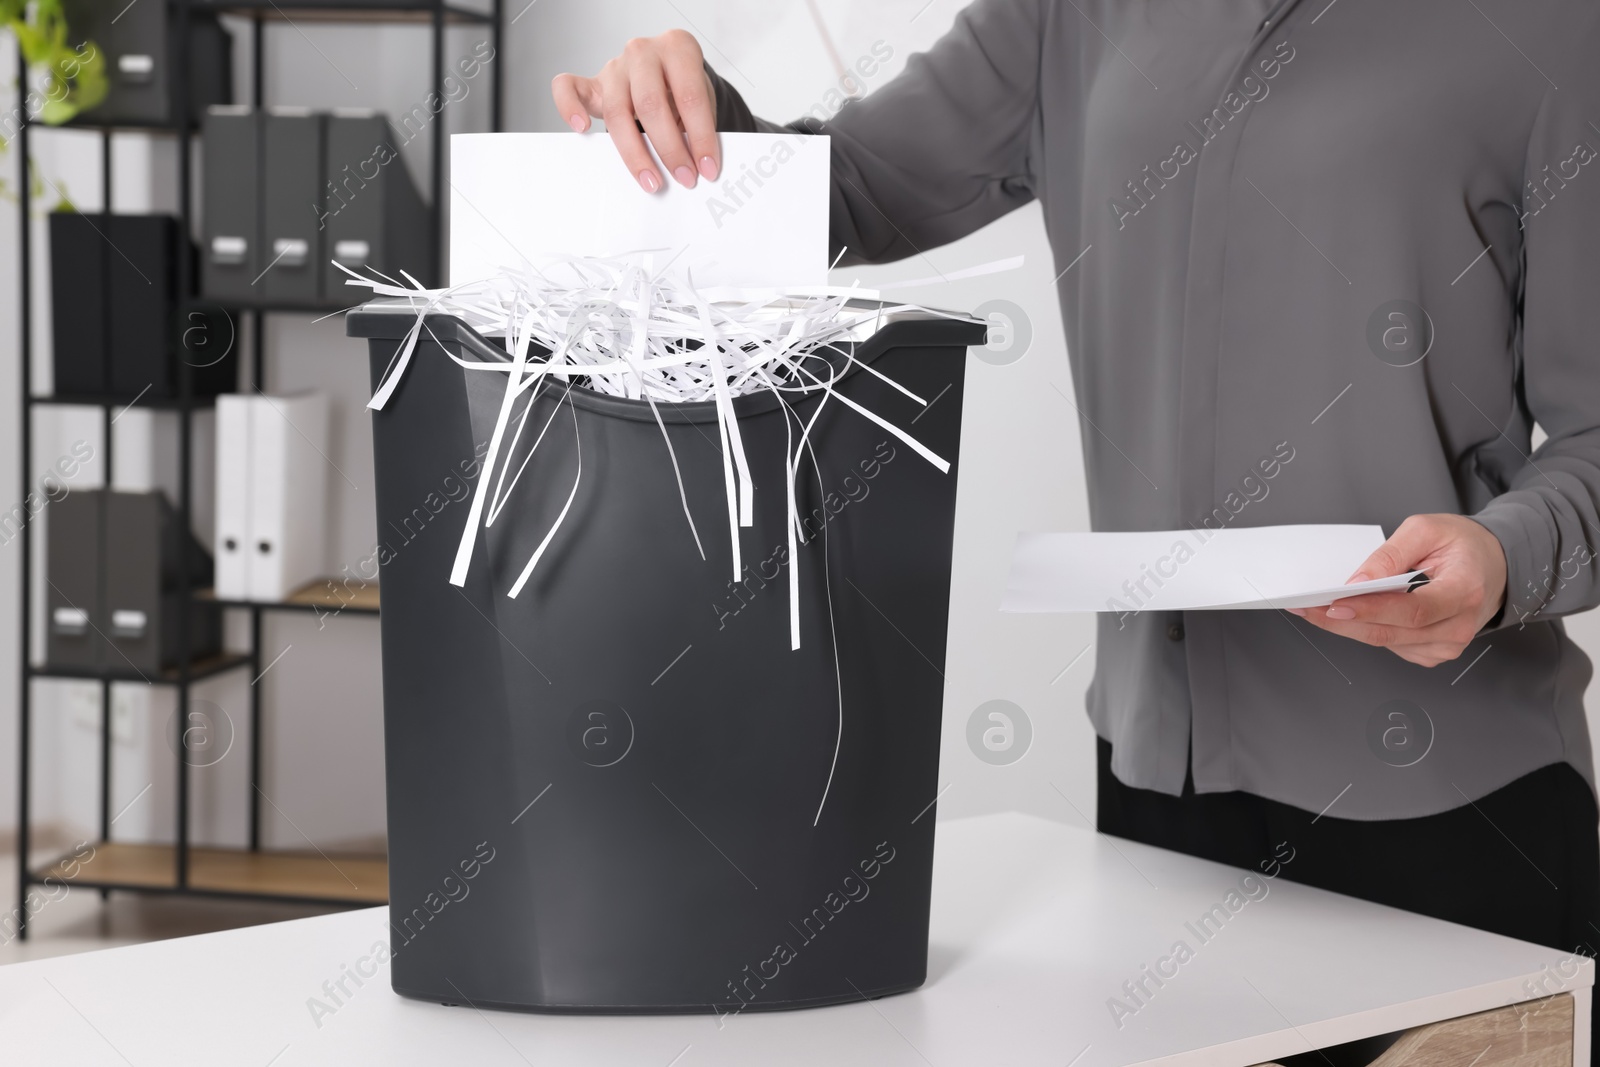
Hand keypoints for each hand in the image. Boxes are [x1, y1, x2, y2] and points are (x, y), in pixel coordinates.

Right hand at [551, 30, 719, 193]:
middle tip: (684, 178)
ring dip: (635, 154)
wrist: (668, 71)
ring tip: (651, 180)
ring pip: (617, 112)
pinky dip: (569, 107)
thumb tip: (700, 166)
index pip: (690, 96)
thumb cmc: (685, 86)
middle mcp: (643, 52)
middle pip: (651, 105)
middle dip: (670, 149)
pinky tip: (581, 128)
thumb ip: (699, 126)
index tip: (707, 167)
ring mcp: (615, 67)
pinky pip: (568, 88)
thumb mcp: (702, 99)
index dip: (701, 137)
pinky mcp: (593, 82)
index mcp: (677, 48)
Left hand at [1287, 514, 1507, 667]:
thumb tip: (1359, 581)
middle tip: (1306, 608)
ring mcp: (1447, 644)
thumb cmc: (1463, 546)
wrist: (1492, 565)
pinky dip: (1365, 630)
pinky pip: (1391, 645)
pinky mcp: (1434, 652)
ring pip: (1386, 642)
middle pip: (1392, 632)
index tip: (1335, 604)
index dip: (1371, 610)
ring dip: (1347, 627)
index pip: (1413, 610)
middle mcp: (1459, 625)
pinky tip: (1348, 616)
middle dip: (1342, 621)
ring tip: (1315, 609)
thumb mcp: (1427, 530)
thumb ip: (1391, 554)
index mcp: (1465, 591)